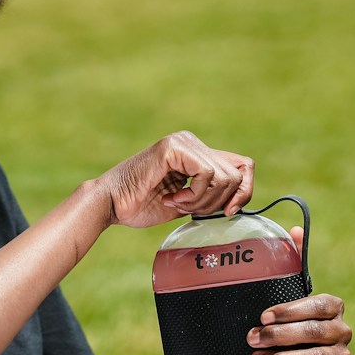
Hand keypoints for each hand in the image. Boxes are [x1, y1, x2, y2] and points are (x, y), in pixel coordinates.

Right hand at [95, 131, 253, 228]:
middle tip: (191, 210)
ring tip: (178, 203)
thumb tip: (237, 203)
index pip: (242, 166)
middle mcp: (192, 143)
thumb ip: (209, 197)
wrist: (110, 204)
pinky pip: (207, 174)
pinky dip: (195, 194)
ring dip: (204, 200)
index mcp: (196, 154)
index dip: (244, 191)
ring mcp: (183, 142)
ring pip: (225, 176)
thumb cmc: (140, 206)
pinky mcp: (174, 148)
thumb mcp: (186, 203)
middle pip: (238, 173)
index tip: (229, 212)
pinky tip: (174, 198)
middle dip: (219, 202)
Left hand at [249, 266, 350, 354]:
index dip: (290, 311)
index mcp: (333, 308)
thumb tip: (295, 232)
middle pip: (315, 332)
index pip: (318, 306)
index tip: (263, 317)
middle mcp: (342, 331)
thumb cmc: (285, 325)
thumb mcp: (285, 298)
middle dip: (280, 336)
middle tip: (253, 339)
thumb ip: (292, 261)